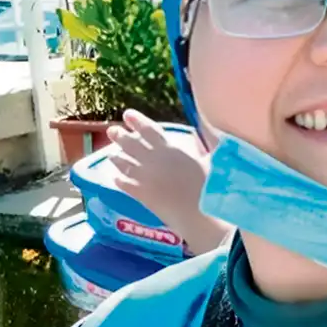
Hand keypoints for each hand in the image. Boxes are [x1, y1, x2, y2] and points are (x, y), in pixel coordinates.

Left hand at [107, 109, 231, 254]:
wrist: (197, 212)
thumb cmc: (208, 185)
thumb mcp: (210, 161)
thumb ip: (205, 149)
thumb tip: (214, 137)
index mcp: (171, 149)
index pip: (149, 130)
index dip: (137, 121)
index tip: (127, 114)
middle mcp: (153, 160)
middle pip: (132, 144)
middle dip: (120, 136)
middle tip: (112, 130)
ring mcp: (144, 177)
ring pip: (125, 163)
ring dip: (117, 157)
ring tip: (111, 153)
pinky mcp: (140, 195)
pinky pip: (124, 184)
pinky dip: (119, 180)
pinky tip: (116, 178)